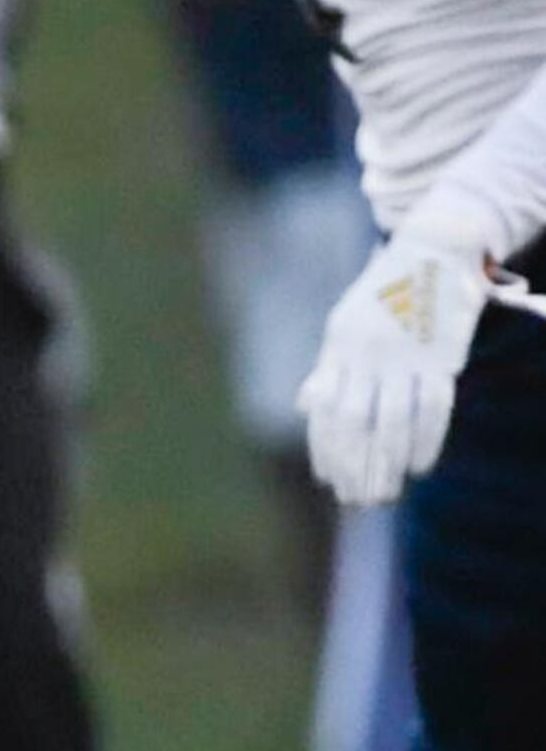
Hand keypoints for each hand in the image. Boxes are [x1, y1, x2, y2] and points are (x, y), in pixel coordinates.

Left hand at [298, 205, 509, 506]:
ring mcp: (405, 353)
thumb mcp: (344, 325)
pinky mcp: (442, 352)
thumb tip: (307, 407)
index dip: (328, 449)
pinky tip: (420, 466)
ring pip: (392, 419)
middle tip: (360, 501)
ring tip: (387, 493)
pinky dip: (427, 438)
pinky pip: (433, 404)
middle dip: (357, 465)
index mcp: (339, 346)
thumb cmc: (385, 294)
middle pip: (357, 421)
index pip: (328, 410)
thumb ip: (330, 368)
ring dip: (388, 461)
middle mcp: (367, 353)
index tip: (330, 481)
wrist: (433, 249)